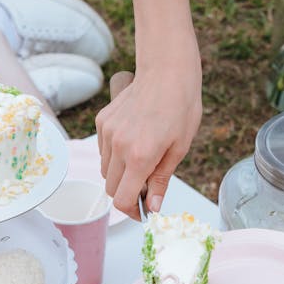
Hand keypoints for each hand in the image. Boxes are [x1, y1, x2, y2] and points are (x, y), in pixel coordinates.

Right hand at [96, 33, 201, 218]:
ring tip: (143, 158)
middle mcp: (118, 146)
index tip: (143, 212)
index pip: (121, 199)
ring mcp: (107, 132)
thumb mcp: (179, 148)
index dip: (132, 212)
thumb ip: (161, 180)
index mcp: (140, 156)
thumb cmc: (181, 107)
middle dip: (126, 193)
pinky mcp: (102, 121)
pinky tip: (134, 140)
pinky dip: (115, 154)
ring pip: (105, 169)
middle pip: (110, 187)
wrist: (167, 71)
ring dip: (120, 174)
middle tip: (147, 186)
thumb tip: (153, 206)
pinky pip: (103, 149)